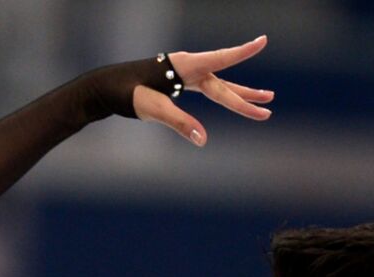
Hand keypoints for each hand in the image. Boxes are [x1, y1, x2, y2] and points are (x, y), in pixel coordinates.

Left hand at [134, 35, 274, 146]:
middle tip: (268, 108)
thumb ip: (181, 124)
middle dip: (245, 97)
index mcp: (184, 66)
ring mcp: (182, 75)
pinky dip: (220, 94)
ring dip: (239, 94)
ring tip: (265, 100)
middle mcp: (186, 67)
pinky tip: (231, 98)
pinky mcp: (176, 82)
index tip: (263, 40)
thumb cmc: (127, 93)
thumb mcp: (154, 110)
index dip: (243, 52)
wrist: (105, 88)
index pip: (220, 59)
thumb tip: (203, 140)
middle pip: (222, 85)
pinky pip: (205, 89)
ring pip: (218, 86)